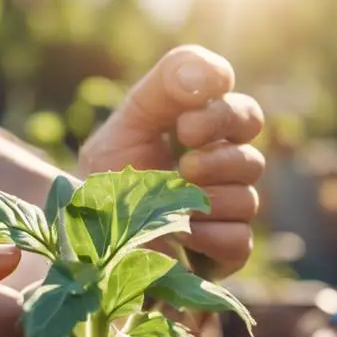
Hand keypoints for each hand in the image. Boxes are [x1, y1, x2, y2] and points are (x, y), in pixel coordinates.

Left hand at [79, 45, 263, 278]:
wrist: (83, 240)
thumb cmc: (105, 178)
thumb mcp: (127, 123)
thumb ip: (166, 85)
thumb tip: (218, 76)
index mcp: (208, 140)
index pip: (246, 117)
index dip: (224, 118)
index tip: (184, 129)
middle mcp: (223, 179)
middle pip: (253, 160)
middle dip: (217, 162)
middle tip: (182, 169)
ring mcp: (224, 221)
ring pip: (248, 201)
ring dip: (206, 201)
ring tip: (166, 209)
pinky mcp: (220, 260)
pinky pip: (239, 242)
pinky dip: (209, 237)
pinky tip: (180, 236)